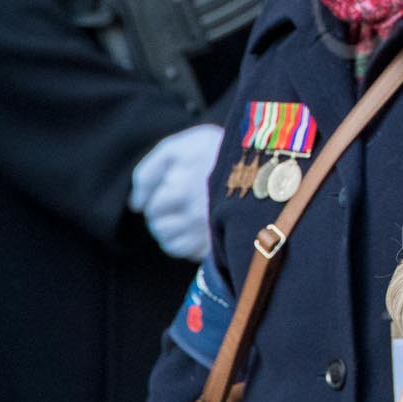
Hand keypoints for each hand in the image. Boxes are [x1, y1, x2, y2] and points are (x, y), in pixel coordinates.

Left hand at [130, 124, 223, 259]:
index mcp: (180, 191)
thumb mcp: (180, 147)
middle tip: (181, 203)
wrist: (266, 161)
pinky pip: (191, 254)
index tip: (176, 187)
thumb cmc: (218, 149)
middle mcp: (194, 217)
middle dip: (163, 217)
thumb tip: (136, 204)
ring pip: (172, 245)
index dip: (160, 198)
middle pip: (160, 229)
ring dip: (173, 231)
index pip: (153, 208)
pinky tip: (199, 228)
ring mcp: (209, 233)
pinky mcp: (222, 243)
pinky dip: (189, 244)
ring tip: (187, 216)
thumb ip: (148, 171)